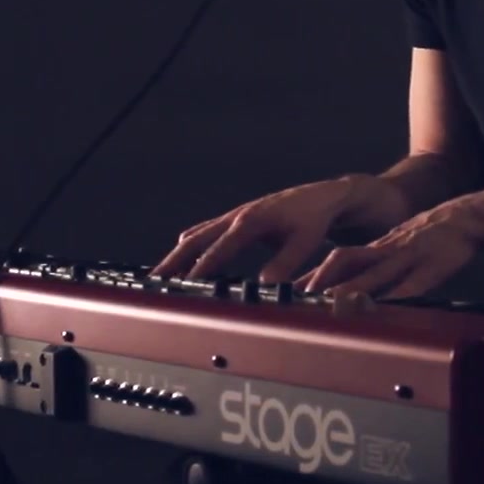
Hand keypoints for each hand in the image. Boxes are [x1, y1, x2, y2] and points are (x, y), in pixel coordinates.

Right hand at [149, 175, 411, 282]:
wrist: (329, 196)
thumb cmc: (317, 217)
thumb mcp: (306, 241)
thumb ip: (285, 263)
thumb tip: (265, 286)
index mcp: (252, 219)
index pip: (220, 246)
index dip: (202, 266)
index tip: (184, 282)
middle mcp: (239, 216)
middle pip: (197, 238)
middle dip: (175, 260)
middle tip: (155, 279)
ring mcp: (236, 217)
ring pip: (198, 236)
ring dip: (178, 255)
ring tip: (160, 276)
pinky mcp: (239, 222)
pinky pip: (206, 235)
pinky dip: (191, 248)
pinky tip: (182, 262)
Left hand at [297, 204, 481, 299]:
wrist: (462, 218)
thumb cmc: (424, 239)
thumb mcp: (393, 247)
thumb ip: (371, 266)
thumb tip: (343, 288)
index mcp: (375, 248)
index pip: (338, 259)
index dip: (315, 273)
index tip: (292, 289)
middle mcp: (385, 250)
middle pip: (348, 261)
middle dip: (325, 278)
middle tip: (303, 296)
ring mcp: (407, 256)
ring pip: (376, 272)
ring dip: (355, 289)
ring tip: (335, 304)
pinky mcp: (431, 266)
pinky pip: (412, 284)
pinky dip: (397, 296)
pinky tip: (385, 308)